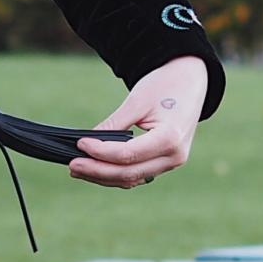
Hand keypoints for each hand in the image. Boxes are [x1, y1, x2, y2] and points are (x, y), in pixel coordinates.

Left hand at [67, 55, 207, 189]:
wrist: (190, 82)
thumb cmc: (165, 85)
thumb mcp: (137, 100)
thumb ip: (114, 124)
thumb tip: (87, 142)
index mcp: (170, 138)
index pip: (128, 154)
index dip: (100, 152)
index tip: (80, 144)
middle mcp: (174, 156)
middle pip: (129, 173)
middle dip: (97, 171)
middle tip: (72, 165)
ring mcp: (171, 163)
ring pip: (132, 178)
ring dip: (103, 176)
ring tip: (78, 169)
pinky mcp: (164, 163)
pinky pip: (137, 174)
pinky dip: (115, 173)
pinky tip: (95, 169)